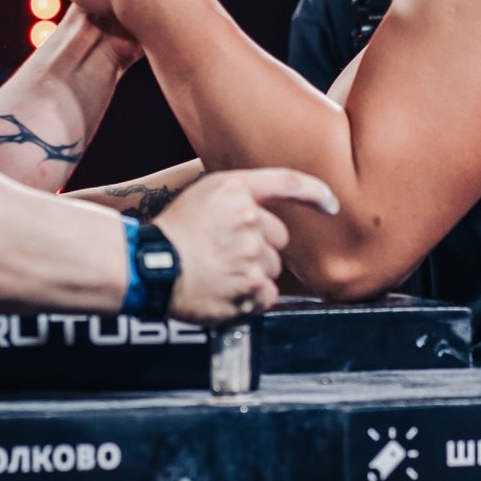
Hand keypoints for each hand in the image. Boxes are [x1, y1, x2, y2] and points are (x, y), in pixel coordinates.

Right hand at [156, 168, 337, 320]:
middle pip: (279, 238)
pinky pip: (268, 295)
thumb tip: (271, 210)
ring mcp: (249, 255)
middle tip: (226, 254)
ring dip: (254, 273)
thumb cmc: (173, 234)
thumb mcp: (204, 195)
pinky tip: (228, 291)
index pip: (289, 183)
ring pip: (273, 268)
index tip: (330, 205)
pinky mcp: (249, 288)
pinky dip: (252, 298)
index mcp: (235, 191)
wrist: (150, 268)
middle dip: (261, 247)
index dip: (316, 194)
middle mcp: (247, 220)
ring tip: (221, 273)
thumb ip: (240, 195)